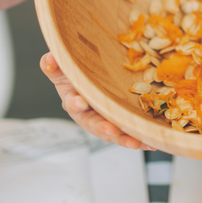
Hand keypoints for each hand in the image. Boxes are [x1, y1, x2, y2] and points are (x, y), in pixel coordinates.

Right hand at [40, 52, 155, 150]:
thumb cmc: (76, 73)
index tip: (80, 102)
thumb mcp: (63, 67)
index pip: (72, 102)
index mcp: (73, 100)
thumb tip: (49, 59)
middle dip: (102, 127)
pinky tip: (152, 143)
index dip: (75, 103)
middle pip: (93, 123)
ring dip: (124, 138)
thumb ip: (53, 65)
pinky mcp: (121, 122)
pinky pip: (130, 132)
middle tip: (111, 130)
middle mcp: (88, 114)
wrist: (91, 76)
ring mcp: (105, 120)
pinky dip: (141, 138)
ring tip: (135, 142)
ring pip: (113, 132)